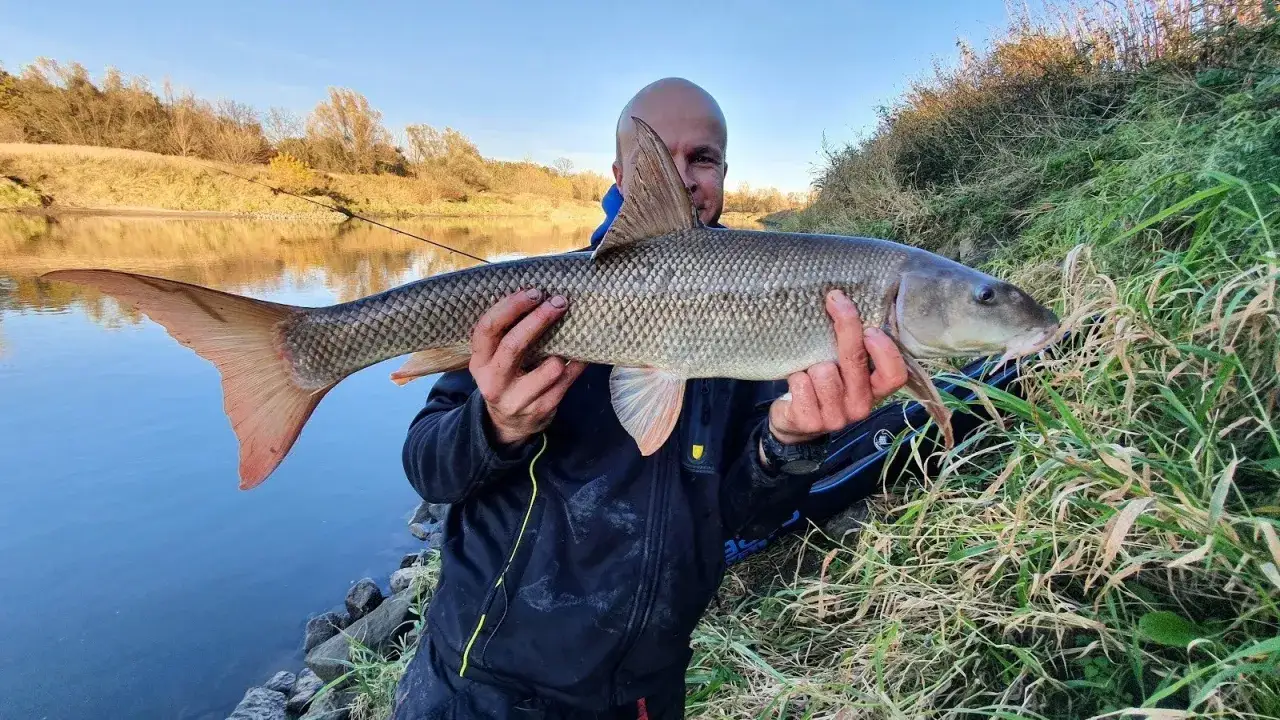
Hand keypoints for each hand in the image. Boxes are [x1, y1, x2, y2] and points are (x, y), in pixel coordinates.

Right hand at [470, 288, 585, 447]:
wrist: (509, 424)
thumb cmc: (507, 378)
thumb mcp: (495, 359)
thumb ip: (507, 334)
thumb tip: (538, 296)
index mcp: (480, 362)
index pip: (488, 329)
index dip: (511, 307)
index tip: (534, 293)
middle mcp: (493, 382)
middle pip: (514, 345)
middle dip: (539, 320)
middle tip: (559, 302)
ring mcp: (517, 400)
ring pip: (551, 367)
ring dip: (563, 349)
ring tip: (568, 337)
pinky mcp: (541, 410)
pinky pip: (568, 380)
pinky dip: (578, 363)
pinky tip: (581, 354)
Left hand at [768, 290, 908, 444]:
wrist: (796, 422)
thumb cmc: (825, 384)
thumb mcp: (846, 369)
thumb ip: (856, 348)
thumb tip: (850, 301)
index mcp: (875, 391)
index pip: (895, 375)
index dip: (885, 351)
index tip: (870, 328)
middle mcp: (861, 407)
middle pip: (856, 362)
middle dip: (846, 327)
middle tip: (835, 300)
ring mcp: (836, 418)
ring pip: (824, 372)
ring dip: (813, 365)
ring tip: (810, 371)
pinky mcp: (809, 422)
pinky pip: (801, 384)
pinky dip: (796, 378)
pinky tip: (798, 384)